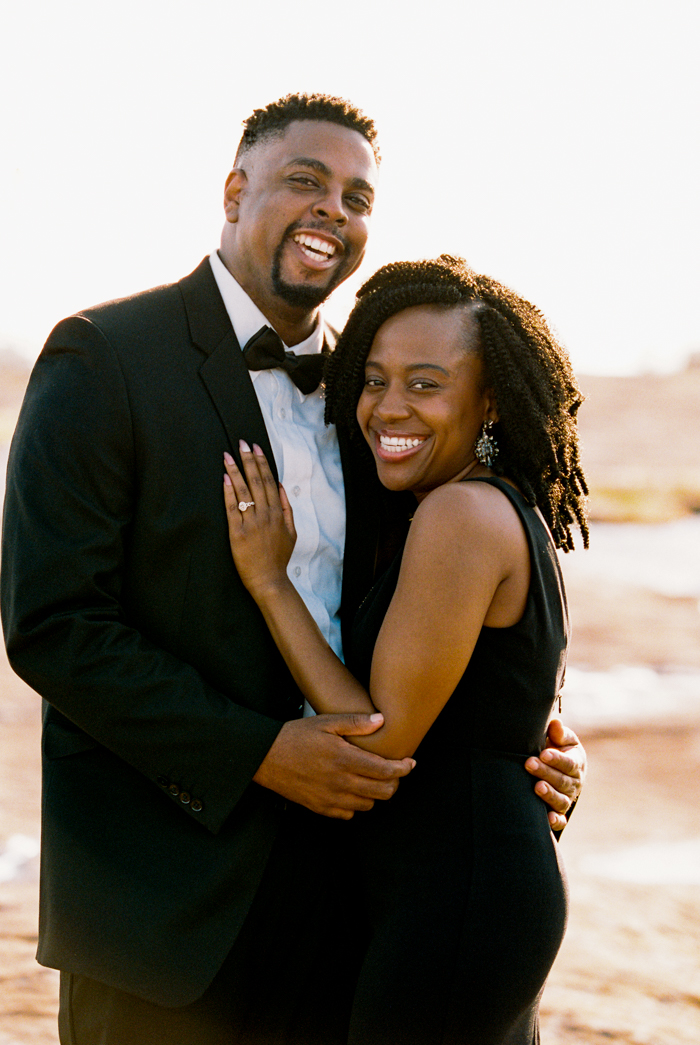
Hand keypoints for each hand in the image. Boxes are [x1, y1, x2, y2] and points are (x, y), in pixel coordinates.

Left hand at [223, 442, 295, 596]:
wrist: (268, 579)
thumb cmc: (278, 557)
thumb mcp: (291, 532)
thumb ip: (287, 508)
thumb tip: (281, 487)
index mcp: (277, 513)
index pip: (268, 481)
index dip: (261, 463)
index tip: (256, 448)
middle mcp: (265, 515)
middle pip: (256, 481)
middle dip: (248, 460)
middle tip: (241, 444)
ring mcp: (251, 523)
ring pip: (243, 491)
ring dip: (235, 471)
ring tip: (228, 456)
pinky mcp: (237, 533)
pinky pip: (232, 508)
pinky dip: (228, 492)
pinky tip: (224, 478)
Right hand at [253, 713, 415, 818]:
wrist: (265, 757)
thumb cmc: (295, 735)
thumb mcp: (325, 722)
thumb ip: (355, 722)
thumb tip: (381, 720)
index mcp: (345, 759)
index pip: (386, 771)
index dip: (403, 768)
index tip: (410, 763)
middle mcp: (341, 783)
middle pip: (383, 792)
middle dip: (394, 782)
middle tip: (394, 771)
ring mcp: (331, 799)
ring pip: (368, 804)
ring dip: (375, 793)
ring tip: (372, 778)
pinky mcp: (320, 808)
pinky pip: (349, 814)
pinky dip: (356, 804)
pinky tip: (352, 789)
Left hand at [525, 719, 585, 830]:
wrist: (556, 768)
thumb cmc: (556, 749)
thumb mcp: (561, 739)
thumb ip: (559, 733)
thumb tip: (555, 724)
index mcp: (576, 763)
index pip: (569, 762)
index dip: (557, 759)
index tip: (544, 753)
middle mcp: (574, 783)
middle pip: (562, 780)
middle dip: (546, 772)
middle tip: (529, 764)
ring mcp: (567, 798)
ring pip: (561, 800)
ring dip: (549, 795)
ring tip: (537, 787)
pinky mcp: (560, 812)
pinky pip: (560, 820)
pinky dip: (556, 821)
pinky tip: (548, 818)